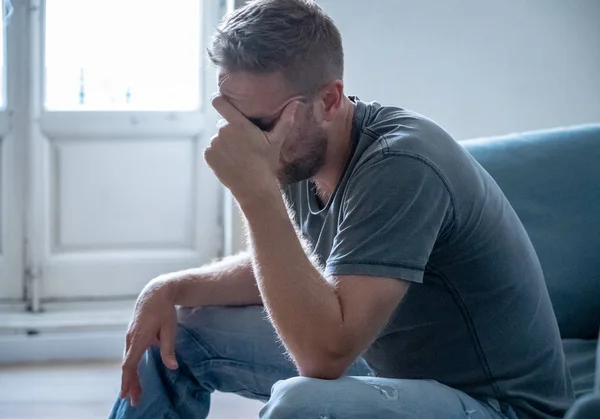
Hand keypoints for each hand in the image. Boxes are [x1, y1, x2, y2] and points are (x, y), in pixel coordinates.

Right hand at [120, 279, 177, 405]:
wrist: (155, 291)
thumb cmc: (164, 310)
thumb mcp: (169, 329)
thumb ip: (168, 349)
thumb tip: (172, 367)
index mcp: (139, 339)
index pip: (129, 364)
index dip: (127, 380)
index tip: (125, 394)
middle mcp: (131, 338)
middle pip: (127, 365)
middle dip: (130, 383)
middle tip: (133, 400)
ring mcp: (130, 335)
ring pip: (128, 360)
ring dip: (130, 375)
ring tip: (135, 391)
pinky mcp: (132, 333)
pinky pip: (129, 353)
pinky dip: (131, 365)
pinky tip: (135, 373)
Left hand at [204, 95, 298, 203]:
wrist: (254, 188)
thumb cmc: (266, 163)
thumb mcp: (276, 141)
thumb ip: (285, 120)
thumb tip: (297, 103)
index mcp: (238, 124)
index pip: (219, 102)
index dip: (219, 100)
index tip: (222, 101)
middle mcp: (223, 131)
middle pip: (223, 123)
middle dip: (230, 130)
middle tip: (243, 144)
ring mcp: (214, 144)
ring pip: (217, 138)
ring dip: (224, 143)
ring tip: (238, 155)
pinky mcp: (208, 155)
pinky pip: (211, 150)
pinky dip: (218, 155)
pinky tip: (231, 162)